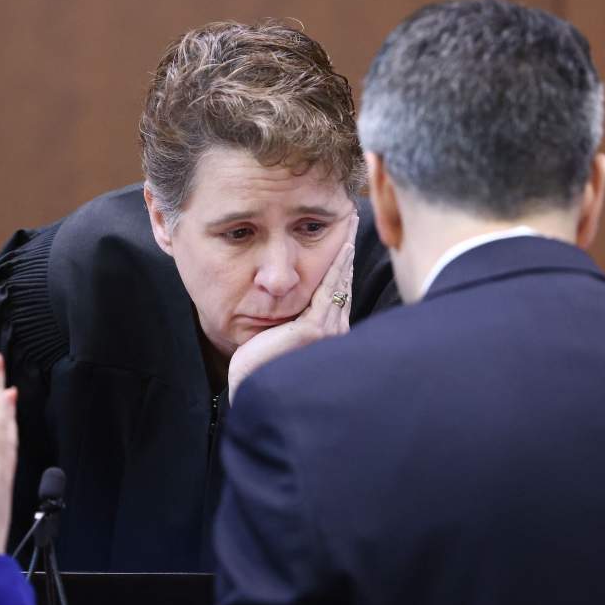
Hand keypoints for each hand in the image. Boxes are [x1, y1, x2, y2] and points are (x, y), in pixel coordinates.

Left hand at [226, 213, 357, 402]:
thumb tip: (286, 293)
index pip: (338, 289)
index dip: (342, 261)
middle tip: (353, 217)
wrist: (251, 387)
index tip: (345, 235)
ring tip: (351, 223)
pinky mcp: (314, 331)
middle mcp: (335, 332)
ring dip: (347, 250)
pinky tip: (343, 247)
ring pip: (341, 281)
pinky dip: (337, 266)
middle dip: (348, 249)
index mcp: (328, 333)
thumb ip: (292, 317)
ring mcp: (328, 332)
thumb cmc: (259, 364)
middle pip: (344, 281)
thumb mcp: (278, 333)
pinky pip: (329, 289)